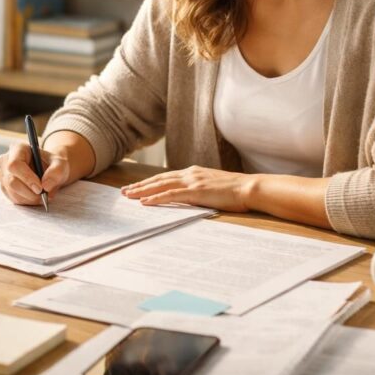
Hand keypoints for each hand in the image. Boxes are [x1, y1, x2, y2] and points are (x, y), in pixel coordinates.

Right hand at [0, 141, 73, 205]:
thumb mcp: (61, 164)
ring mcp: (3, 174)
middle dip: (29, 193)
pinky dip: (26, 201)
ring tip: (43, 196)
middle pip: (11, 181)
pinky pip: (13, 198)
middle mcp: (6, 160)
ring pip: (12, 192)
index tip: (40, 188)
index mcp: (18, 149)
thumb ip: (56, 171)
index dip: (26, 178)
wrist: (50, 171)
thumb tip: (45, 186)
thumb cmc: (54, 164)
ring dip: (29, 199)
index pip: (15, 164)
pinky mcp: (5, 186)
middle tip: (44, 196)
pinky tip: (36, 196)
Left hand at [120, 166, 253, 211]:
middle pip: (159, 179)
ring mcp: (192, 181)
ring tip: (128, 196)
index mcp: (194, 173)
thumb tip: (190, 197)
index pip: (166, 177)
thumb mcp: (213, 187)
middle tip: (125, 191)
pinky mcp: (196, 191)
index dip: (150, 182)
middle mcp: (190, 174)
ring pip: (161, 185)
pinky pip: (171, 195)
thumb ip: (200, 189)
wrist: (250, 188)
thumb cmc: (236, 191)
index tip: (136, 186)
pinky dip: (156, 198)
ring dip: (143, 191)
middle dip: (141, 185)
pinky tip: (145, 202)